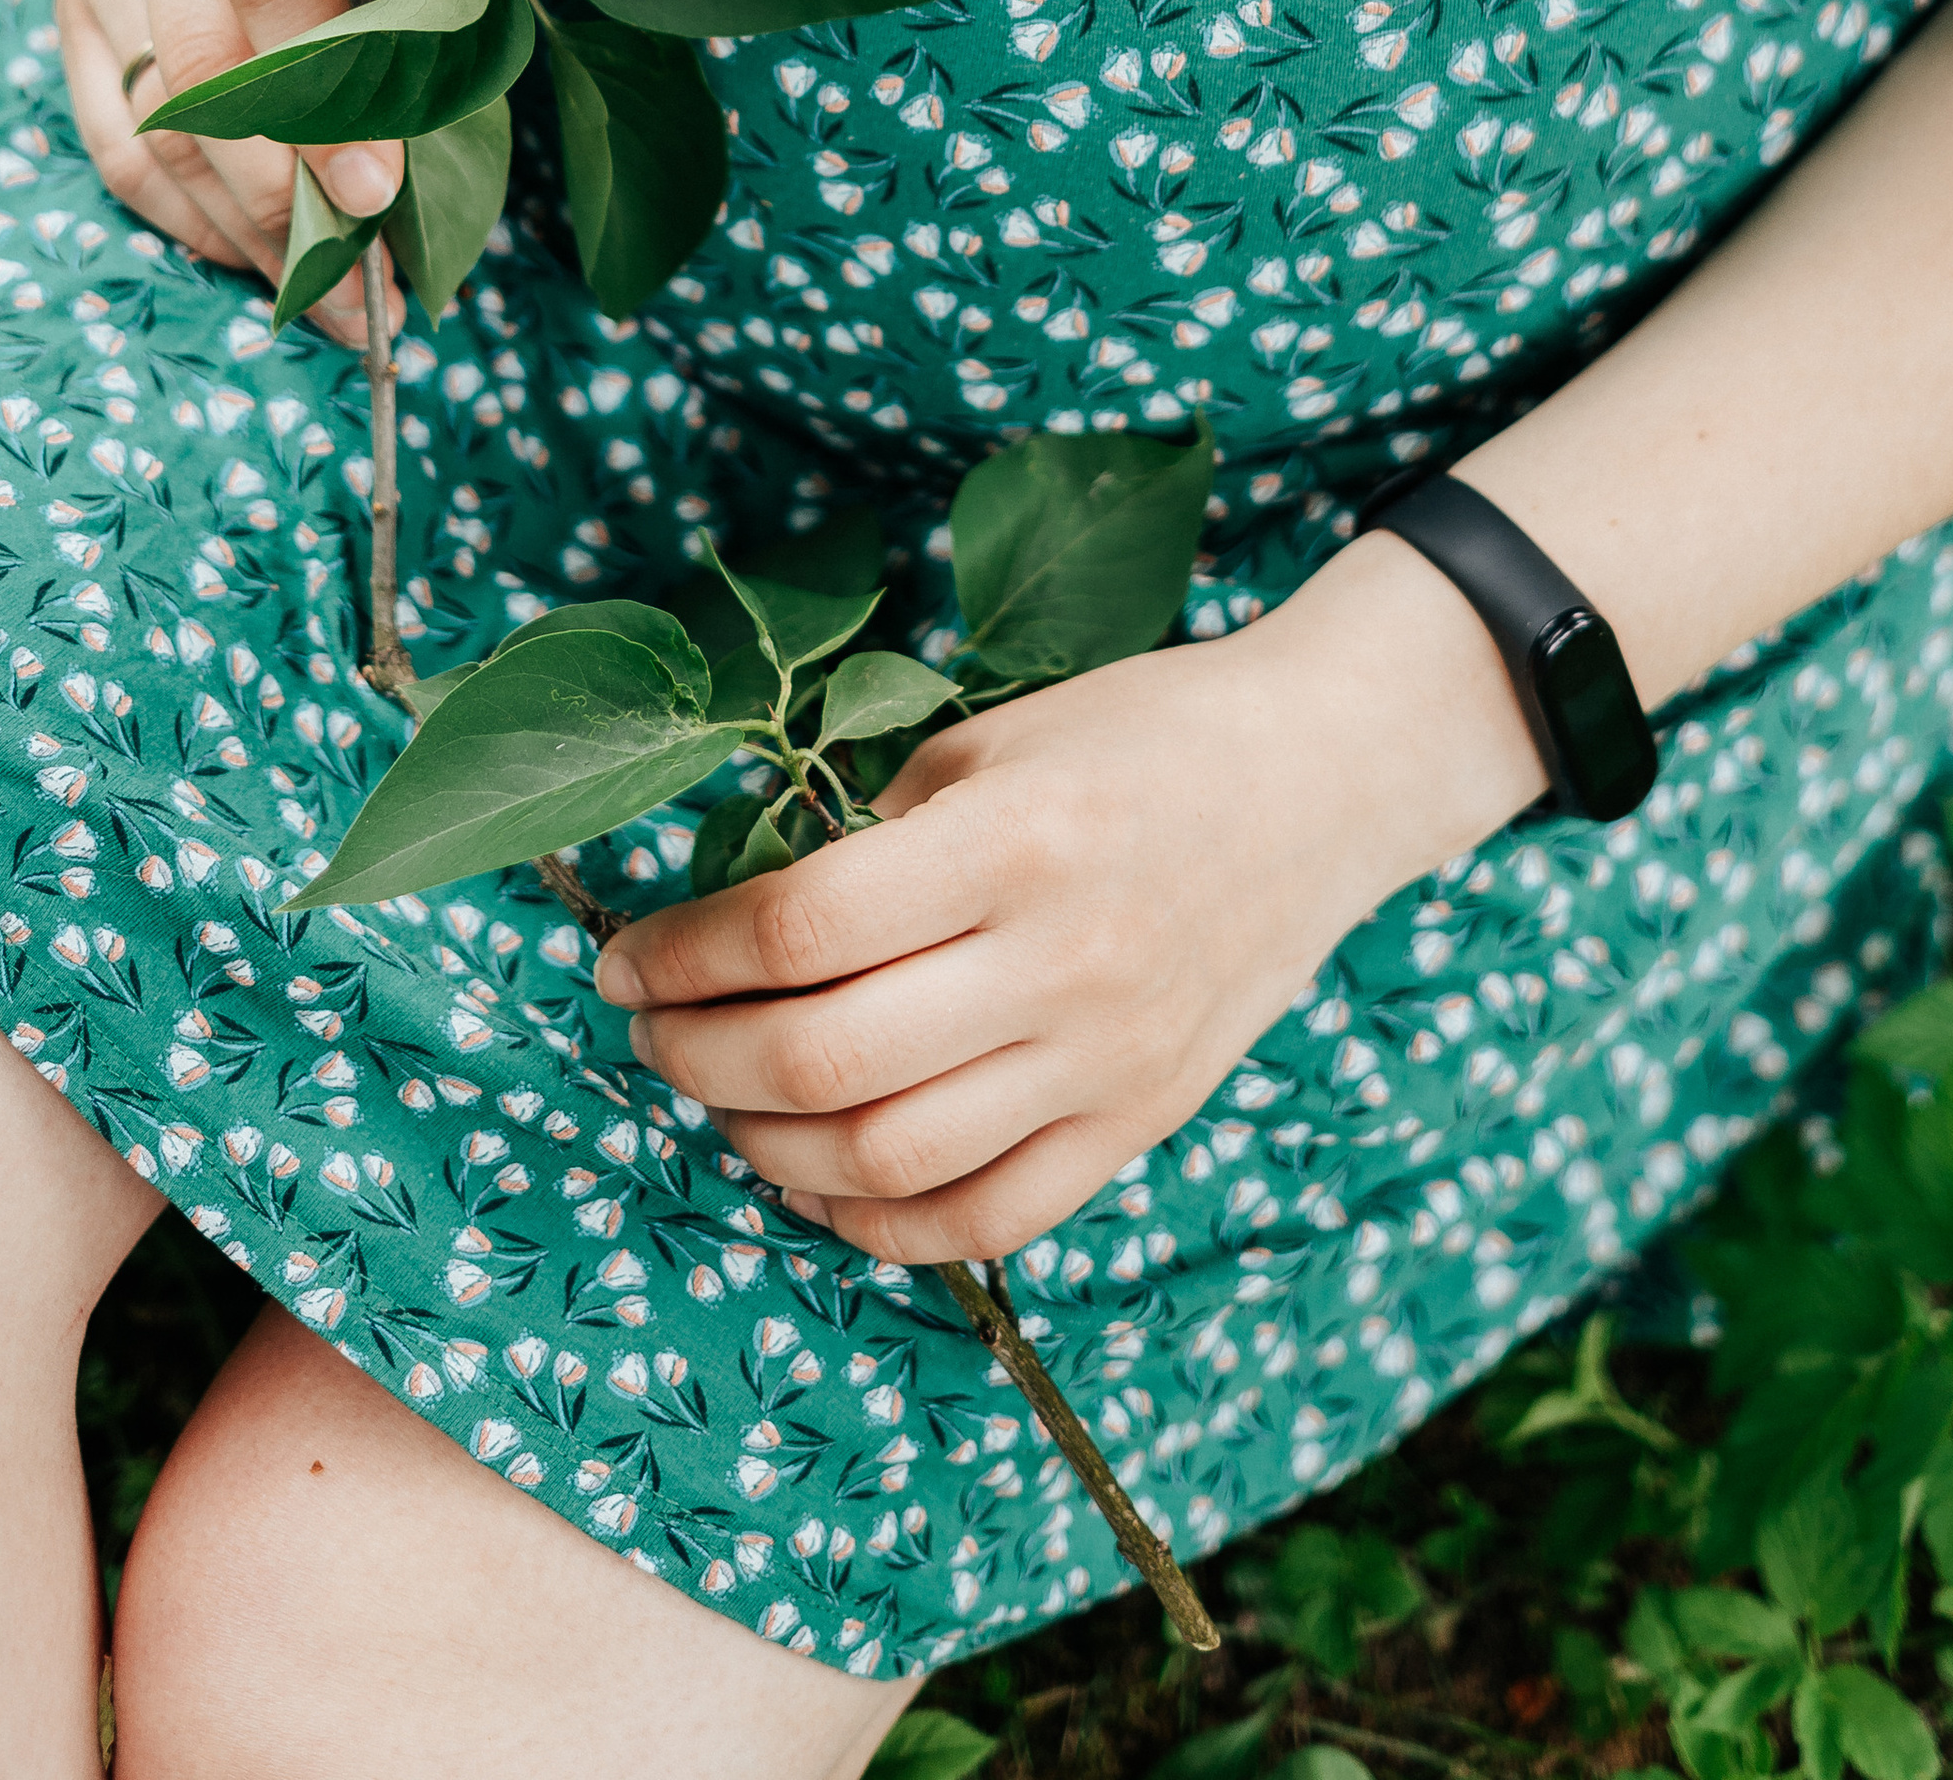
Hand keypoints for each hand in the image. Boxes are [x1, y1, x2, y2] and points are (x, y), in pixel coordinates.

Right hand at [55, 0, 408, 342]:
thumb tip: (426, 138)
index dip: (326, 104)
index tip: (378, 196)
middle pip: (201, 77)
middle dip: (284, 201)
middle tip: (352, 287)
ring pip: (154, 125)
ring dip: (238, 230)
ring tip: (313, 295)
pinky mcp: (67, 4)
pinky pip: (113, 140)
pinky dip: (180, 213)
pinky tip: (243, 252)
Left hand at [593, 538, 1539, 1266]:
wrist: (1327, 779)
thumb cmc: (1142, 732)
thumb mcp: (995, 738)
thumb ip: (876, 835)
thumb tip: (739, 923)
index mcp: (1017, 839)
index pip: (800, 928)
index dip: (682, 953)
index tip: (625, 956)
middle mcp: (1064, 961)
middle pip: (825, 1060)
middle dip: (697, 1057)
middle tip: (652, 1031)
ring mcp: (1110, 1059)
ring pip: (888, 1158)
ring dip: (766, 1146)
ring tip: (724, 1099)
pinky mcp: (1143, 1122)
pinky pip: (987, 1218)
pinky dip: (877, 1221)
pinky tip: (818, 1177)